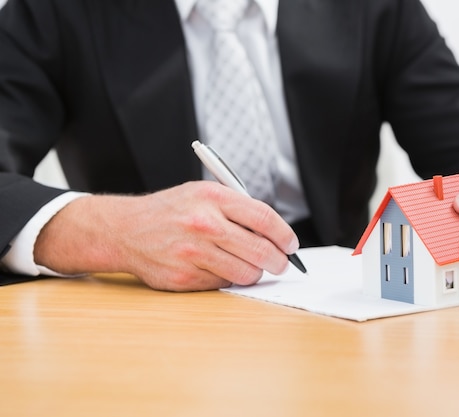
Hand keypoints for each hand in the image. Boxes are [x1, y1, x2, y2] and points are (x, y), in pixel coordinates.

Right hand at [34, 181, 299, 290]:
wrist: (125, 230)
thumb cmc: (170, 211)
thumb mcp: (203, 194)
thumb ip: (238, 209)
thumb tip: (275, 233)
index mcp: (213, 197)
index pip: (264, 219)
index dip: (285, 235)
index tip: (291, 244)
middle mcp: (204, 224)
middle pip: (261, 250)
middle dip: (278, 261)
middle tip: (280, 263)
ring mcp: (193, 253)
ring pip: (247, 273)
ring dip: (255, 272)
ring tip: (249, 265)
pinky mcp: (185, 277)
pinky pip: (224, 284)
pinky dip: (228, 279)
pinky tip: (218, 267)